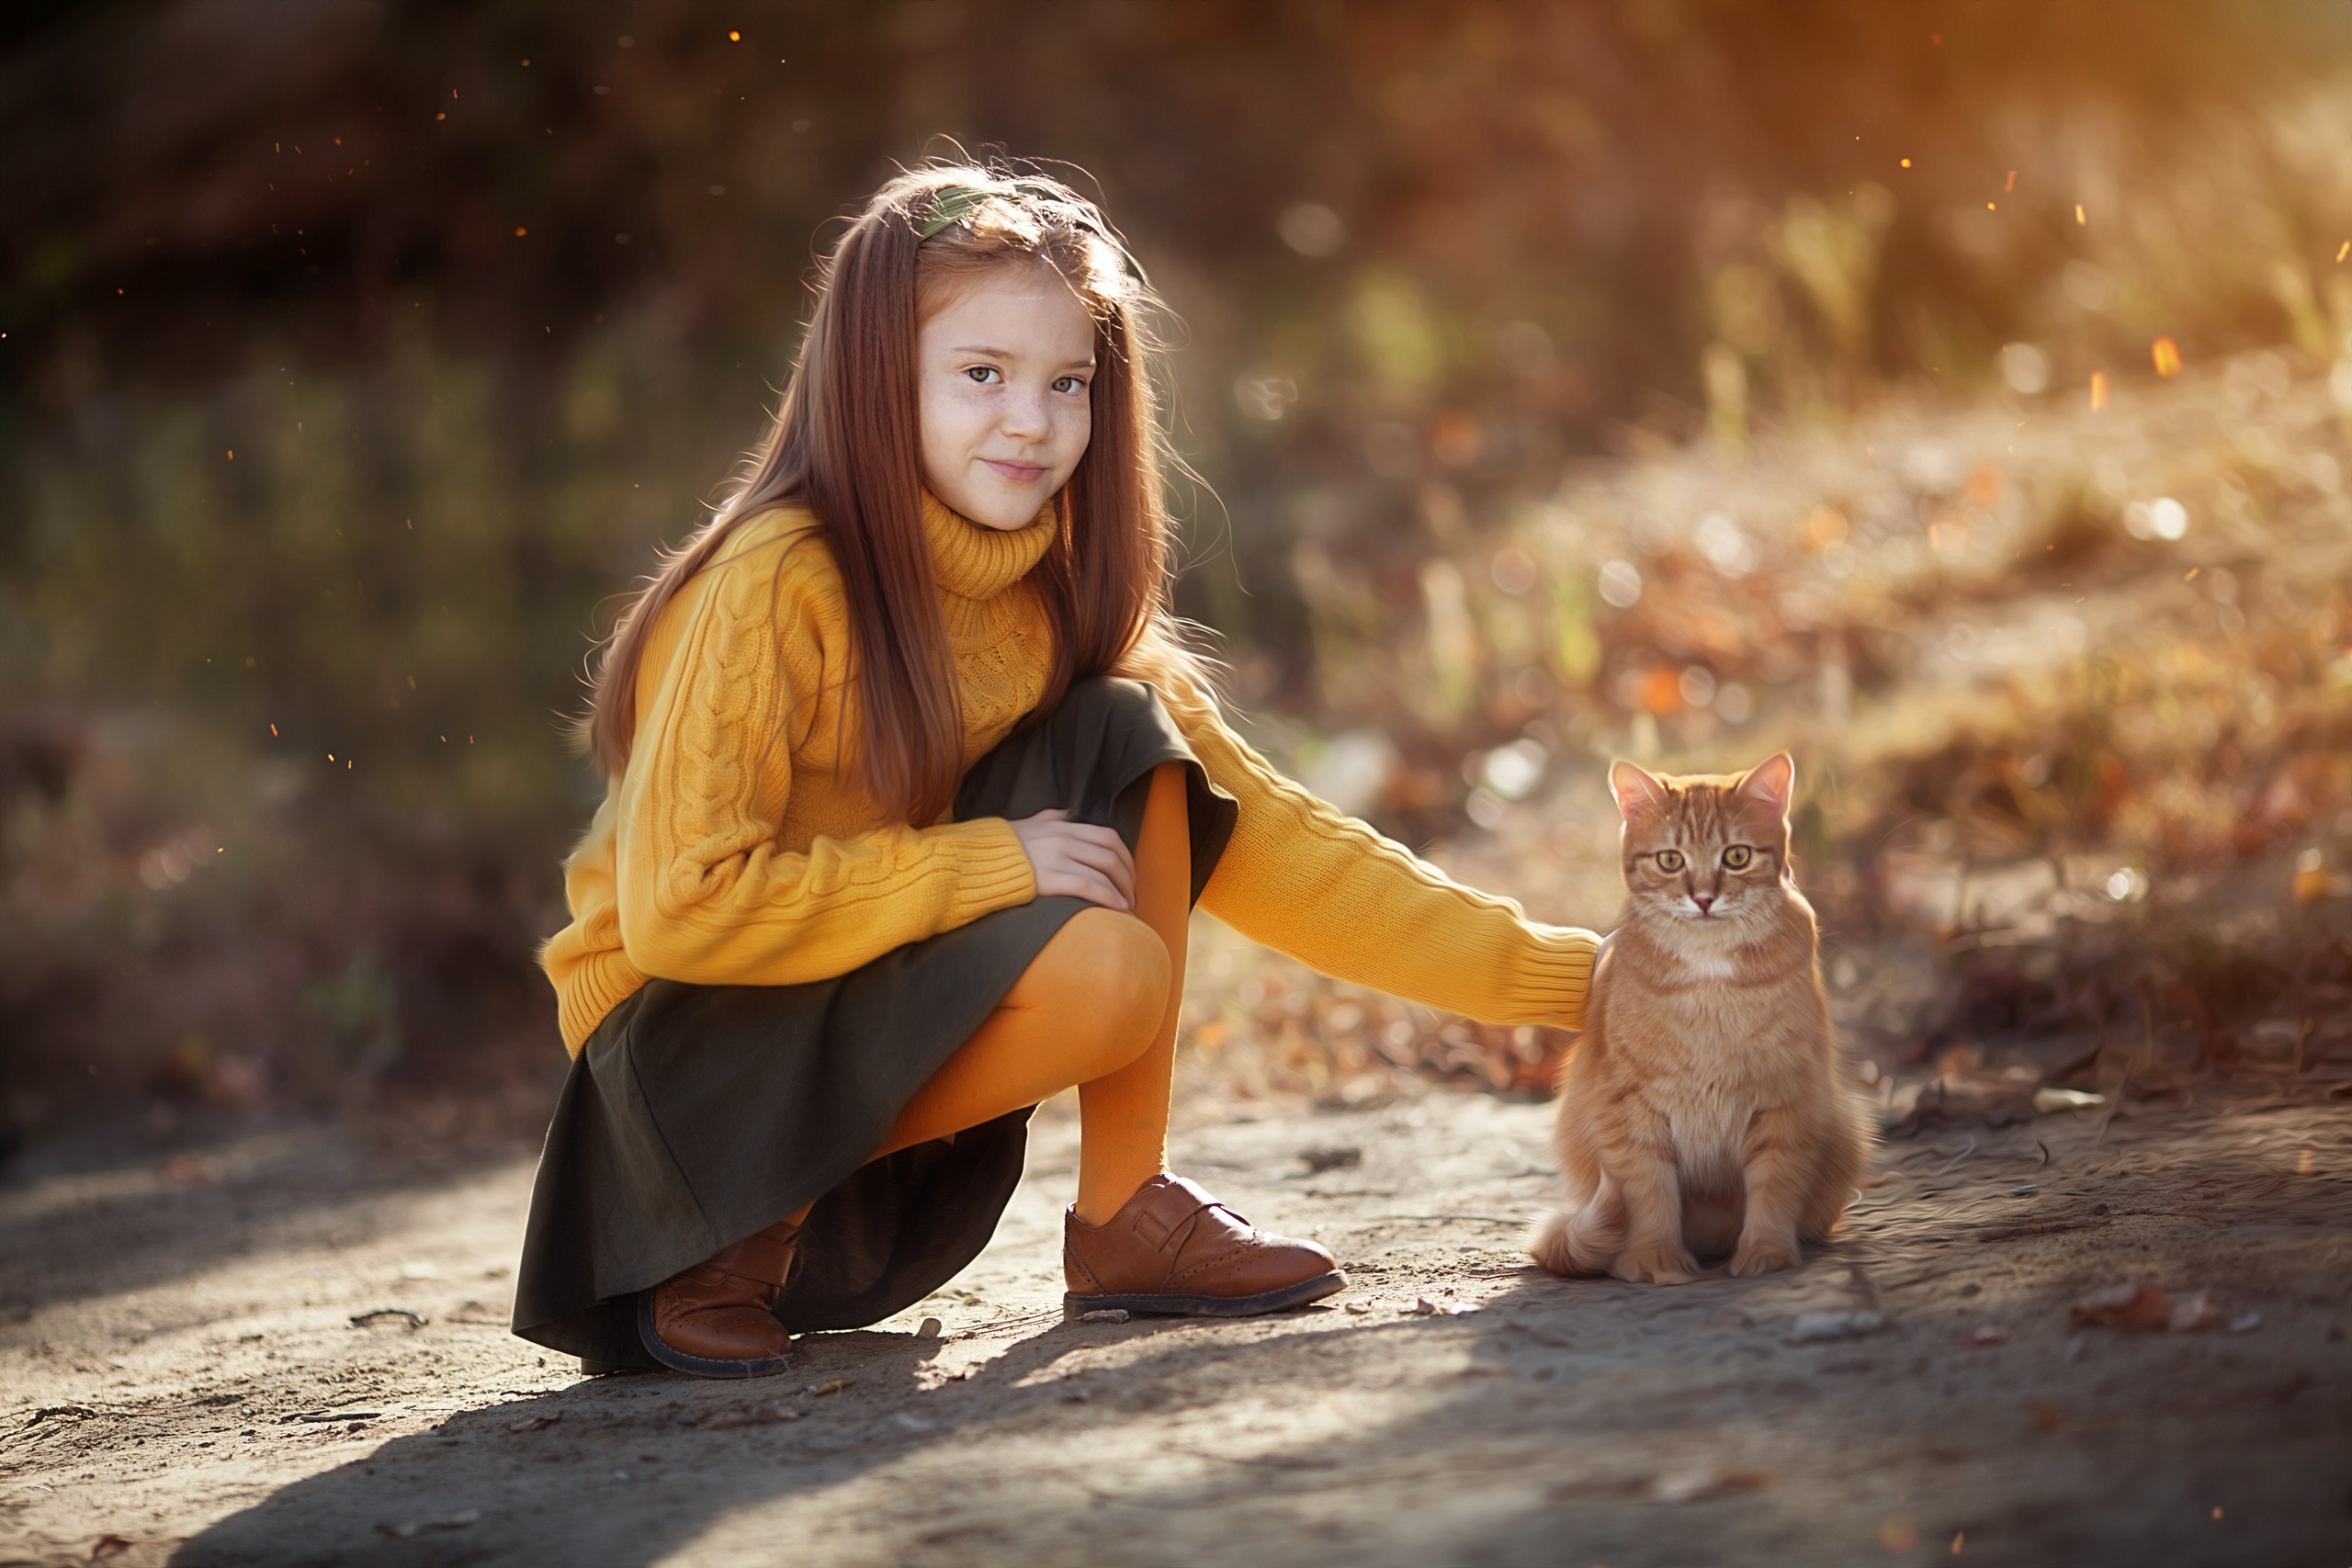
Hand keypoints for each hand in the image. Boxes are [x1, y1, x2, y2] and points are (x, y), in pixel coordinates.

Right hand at [1009, 810, 1134, 911]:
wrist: (978, 860)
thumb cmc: (1004, 846)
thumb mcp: (1030, 823)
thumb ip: (1051, 817)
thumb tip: (1067, 812)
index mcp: (1063, 826)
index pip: (1108, 836)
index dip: (1126, 856)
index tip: (1129, 872)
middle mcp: (1064, 839)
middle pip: (1110, 855)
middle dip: (1127, 876)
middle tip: (1131, 892)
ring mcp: (1057, 858)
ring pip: (1104, 871)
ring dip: (1122, 890)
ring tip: (1127, 905)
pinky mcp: (1049, 879)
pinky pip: (1088, 886)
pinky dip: (1108, 898)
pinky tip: (1117, 908)